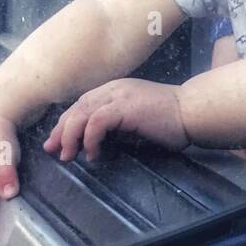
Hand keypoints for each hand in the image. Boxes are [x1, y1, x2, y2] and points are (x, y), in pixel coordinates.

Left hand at [43, 78, 188, 161]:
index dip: (65, 124)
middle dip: (61, 130)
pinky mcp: (126, 107)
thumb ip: (115, 129)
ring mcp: (119, 96)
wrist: (192, 112)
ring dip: (71, 136)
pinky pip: (97, 121)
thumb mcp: (134, 124)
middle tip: (54, 151)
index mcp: (114, 91)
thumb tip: (93, 144)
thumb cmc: (169, 122)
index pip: (81, 105)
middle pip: (77, 108)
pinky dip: (90, 138)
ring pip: (82, 113)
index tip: (56, 143)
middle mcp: (113, 89)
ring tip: (68, 156)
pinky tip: (93, 153)